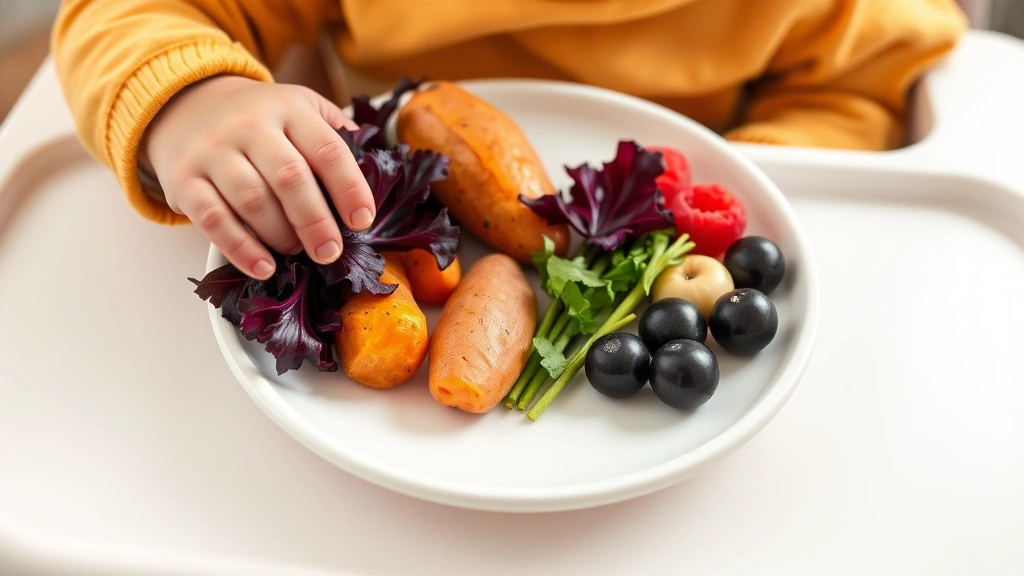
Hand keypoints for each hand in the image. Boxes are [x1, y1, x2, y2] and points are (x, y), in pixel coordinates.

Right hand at [140, 76, 372, 278]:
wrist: (186, 105)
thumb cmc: (258, 119)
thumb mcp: (299, 107)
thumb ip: (335, 132)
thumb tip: (374, 164)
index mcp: (289, 109)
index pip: (327, 149)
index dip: (349, 188)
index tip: (362, 220)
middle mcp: (249, 126)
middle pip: (290, 178)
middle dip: (316, 222)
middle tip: (331, 252)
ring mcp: (213, 152)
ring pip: (253, 201)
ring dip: (282, 236)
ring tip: (299, 253)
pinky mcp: (184, 180)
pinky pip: (213, 219)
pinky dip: (241, 249)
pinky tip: (264, 266)